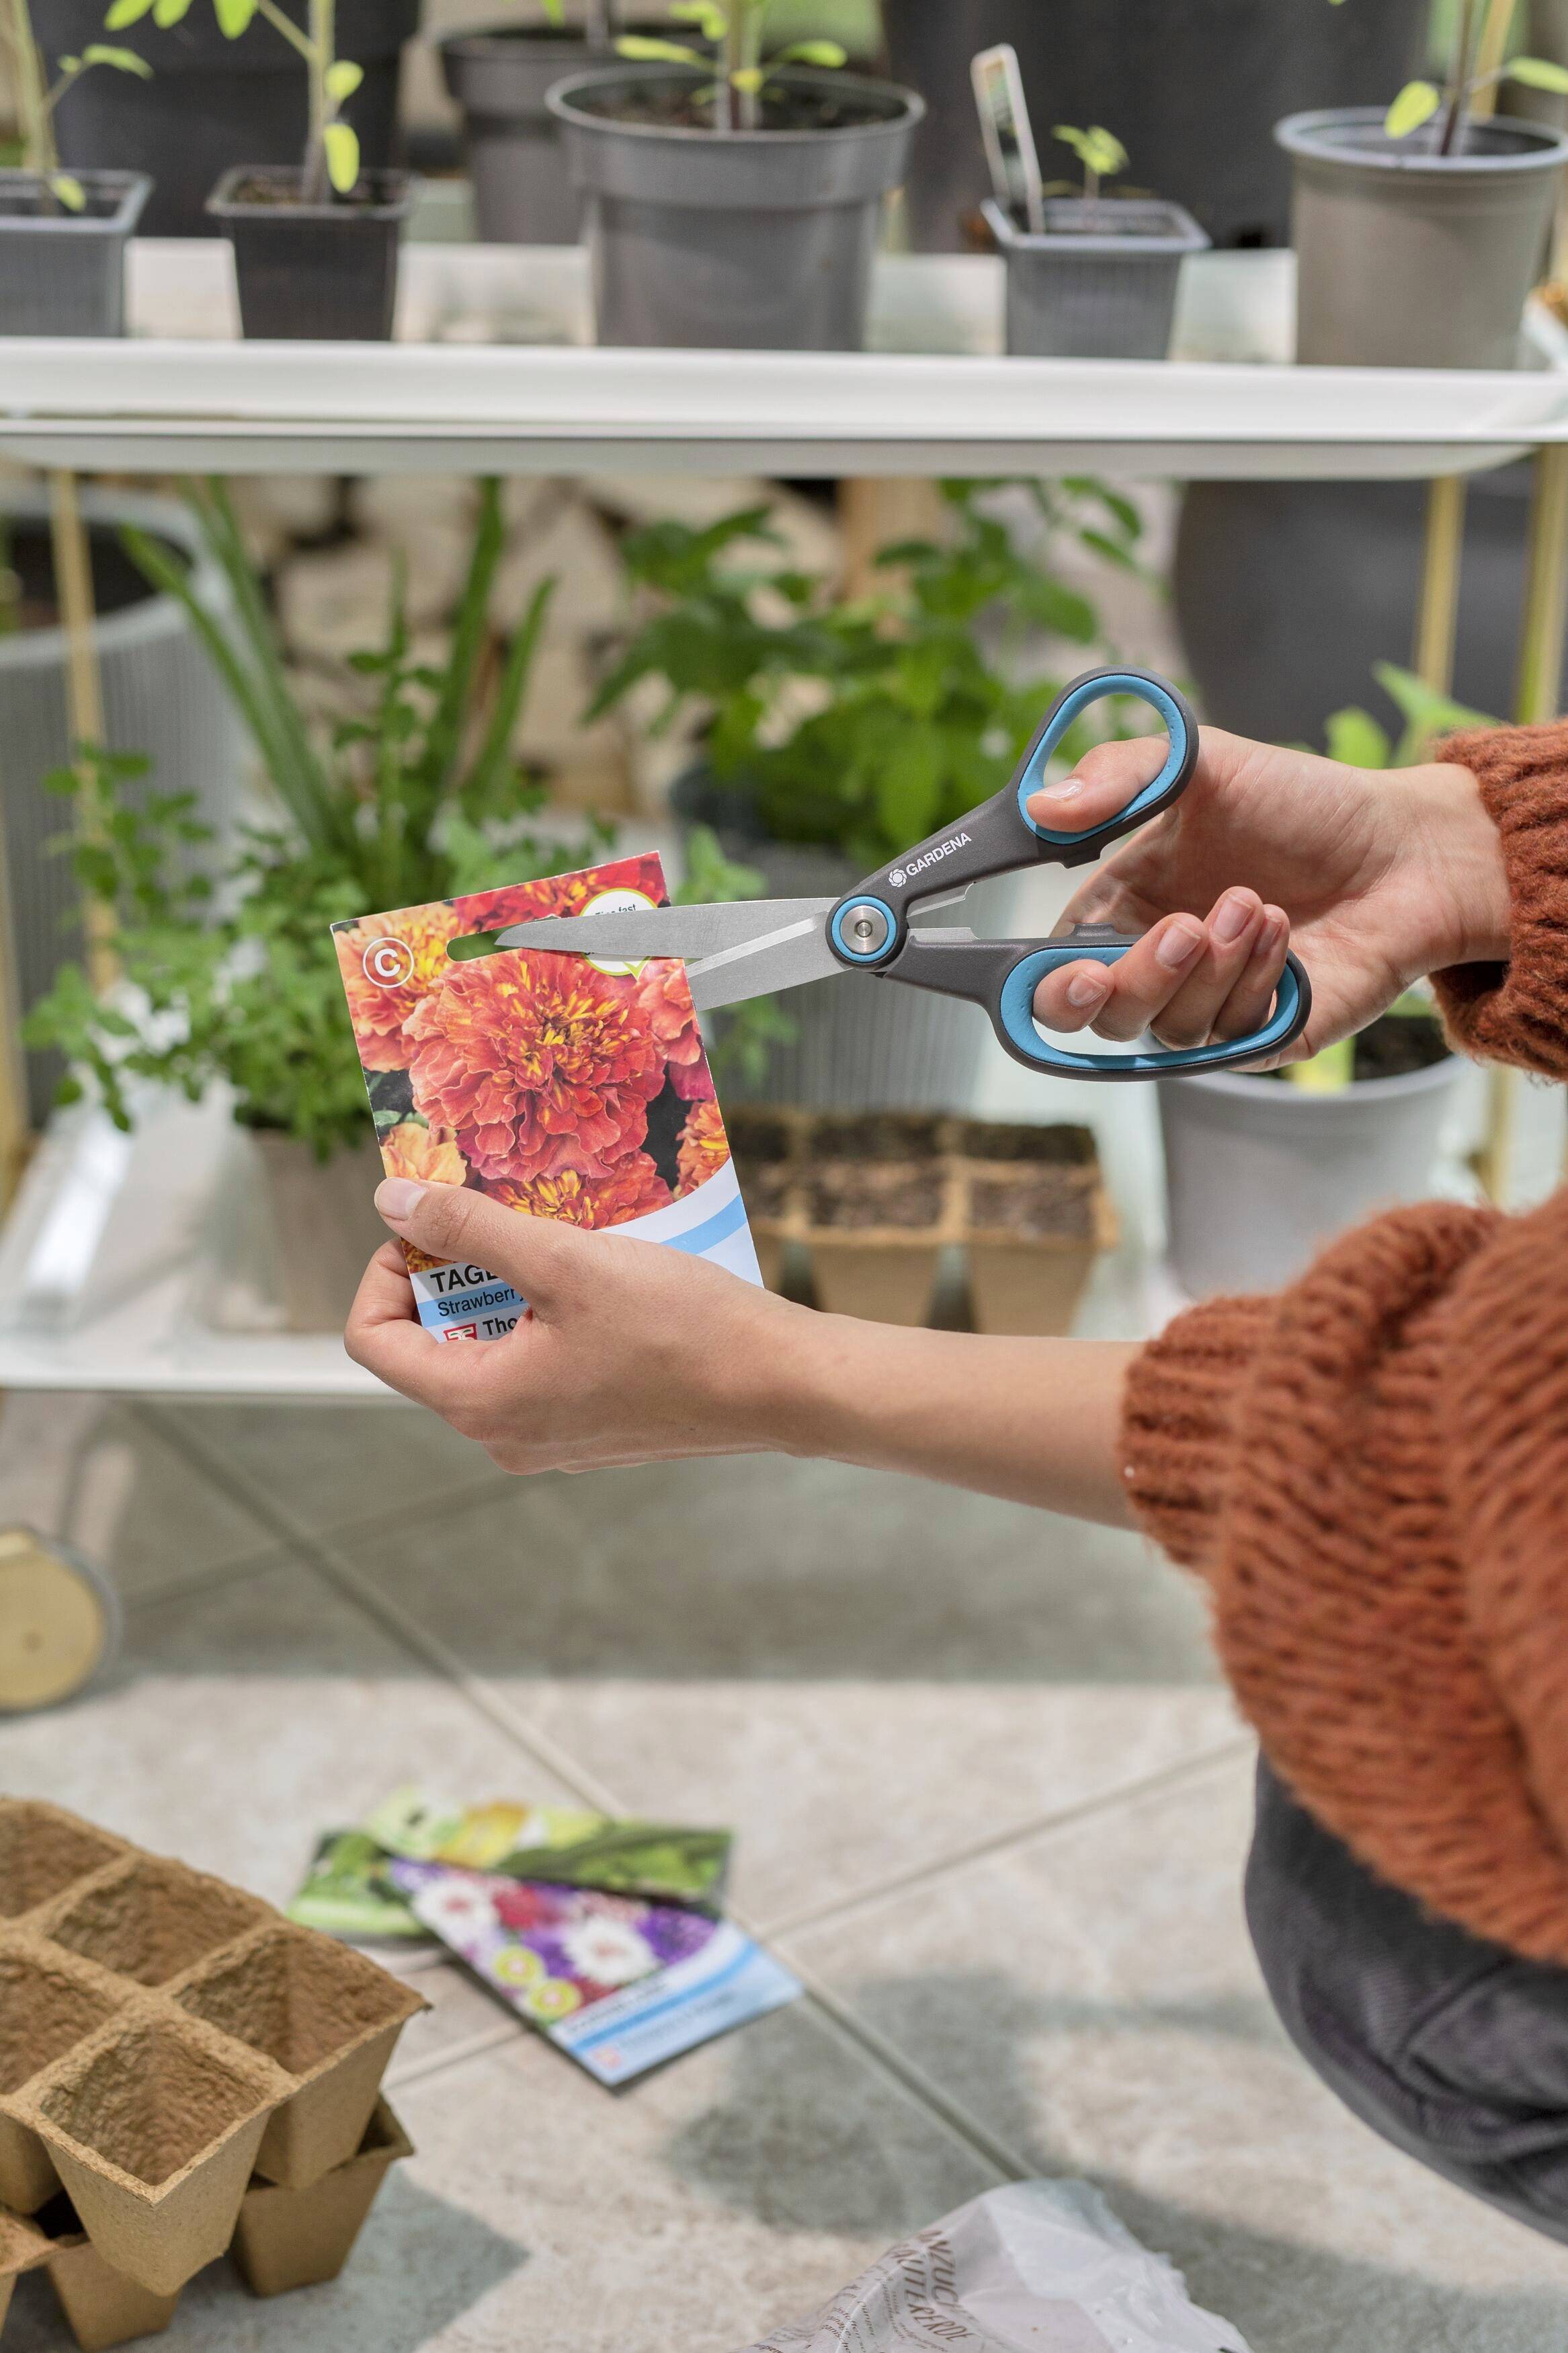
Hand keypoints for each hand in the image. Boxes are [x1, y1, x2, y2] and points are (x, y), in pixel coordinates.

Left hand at [346, 1175, 811, 1473]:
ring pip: (490, 1352)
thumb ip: (471, 1229)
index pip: (376, 1341)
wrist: (781, 1385)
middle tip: (506, 1219)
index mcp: (480, 1404)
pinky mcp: (591, 1430)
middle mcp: (503, 1436)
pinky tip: (596, 1279)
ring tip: (558, 1242)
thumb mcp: (564, 1260)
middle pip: (432, 1345)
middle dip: (457, 1274)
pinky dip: (546, 1319)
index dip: (387, 1270)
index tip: (436, 1223)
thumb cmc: (679, 1326)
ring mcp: (549, 1440)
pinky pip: (538, 1368)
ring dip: (506, 1292)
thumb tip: (390, 1199)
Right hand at [1025, 728, 1508, 1062]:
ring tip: (1256, 903)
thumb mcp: (1205, 764)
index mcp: (1120, 908)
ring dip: (1210, 967)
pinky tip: (1284, 933)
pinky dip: (1253, 982)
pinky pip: (1229, 1037)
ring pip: (1167, 1028)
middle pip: (1102, 1018)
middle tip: (1184, 927)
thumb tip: (1041, 808)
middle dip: (1135, 979)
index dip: (1048, 983)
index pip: (1051, 970)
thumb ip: (1119, 777)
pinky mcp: (1261, 1035)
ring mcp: (1207, 1006)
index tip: (1076, 967)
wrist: (1404, 847)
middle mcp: (1154, 967)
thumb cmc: (1302, 805)